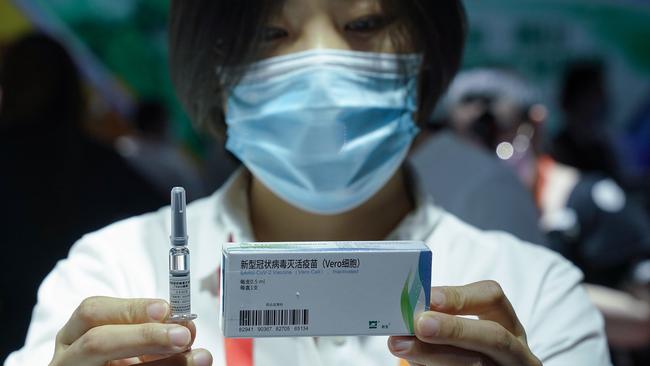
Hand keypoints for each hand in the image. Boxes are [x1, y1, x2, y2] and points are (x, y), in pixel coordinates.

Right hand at [50, 296, 212, 365]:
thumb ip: (149, 330)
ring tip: (197, 358)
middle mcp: (70, 359)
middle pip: (98, 342)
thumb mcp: (125, 339)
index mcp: (74, 336)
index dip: (131, 308)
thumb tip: (185, 327)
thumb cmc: (115, 358)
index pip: (93, 311)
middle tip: (182, 335)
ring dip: (166, 363)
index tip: (166, 309)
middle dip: (145, 335)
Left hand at [388, 281, 540, 365]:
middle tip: (420, 325)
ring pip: (475, 365)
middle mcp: (515, 351)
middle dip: (454, 329)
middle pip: (493, 336)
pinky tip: (413, 362)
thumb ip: (444, 316)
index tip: (430, 298)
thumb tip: (409, 310)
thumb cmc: (468, 350)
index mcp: (509, 324)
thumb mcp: (467, 329)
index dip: (460, 297)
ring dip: (433, 354)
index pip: (492, 298)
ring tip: (401, 345)